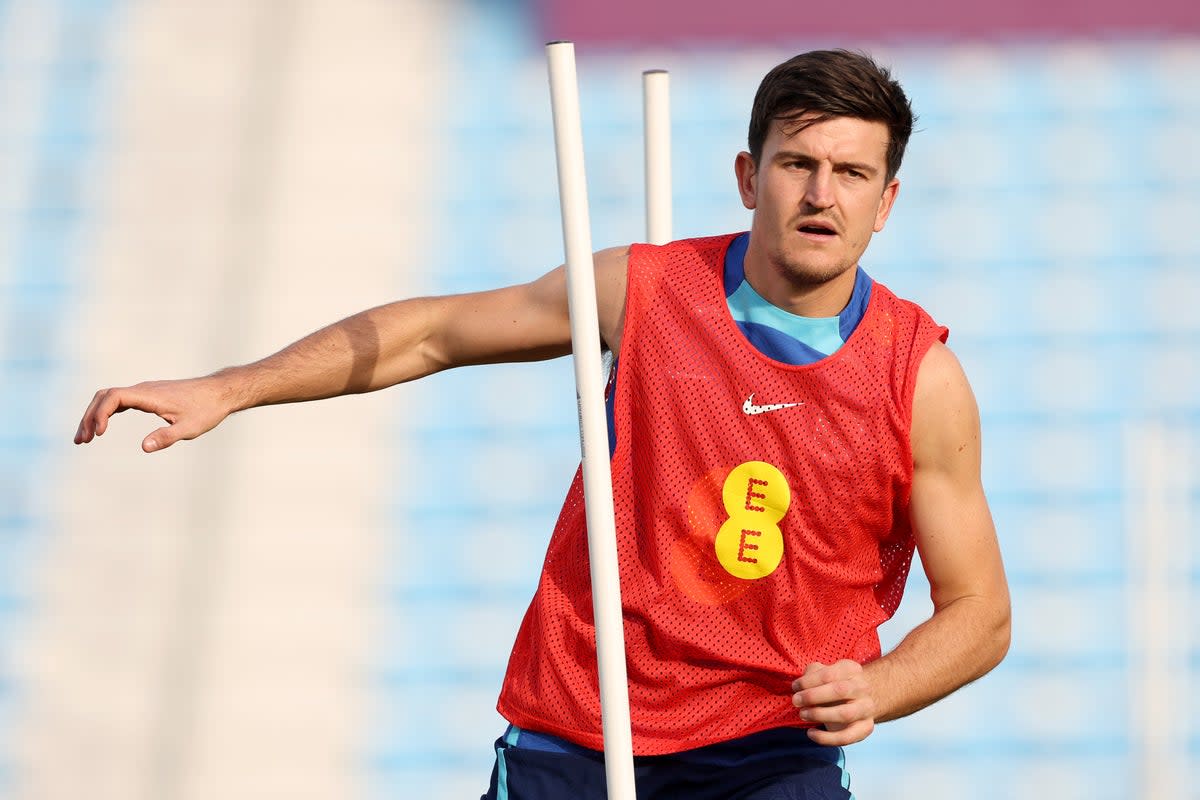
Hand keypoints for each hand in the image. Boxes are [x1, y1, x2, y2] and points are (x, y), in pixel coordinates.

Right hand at [74, 377, 232, 452]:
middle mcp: (144, 389)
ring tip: (85, 439)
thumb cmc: (207, 409)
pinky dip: (107, 413)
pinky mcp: (149, 396)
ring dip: (95, 415)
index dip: (101, 414)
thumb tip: (144, 447)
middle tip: (81, 441)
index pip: (114, 397)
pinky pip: (120, 400)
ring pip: (110, 398)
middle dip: (89, 417)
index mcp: (150, 395)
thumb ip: (167, 437)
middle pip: (105, 396)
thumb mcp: (189, 428)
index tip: (99, 434)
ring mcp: (145, 391)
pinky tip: (102, 428)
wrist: (220, 392)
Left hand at [791, 660, 876, 745]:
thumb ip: (812, 674)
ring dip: (820, 715)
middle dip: (813, 696)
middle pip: (840, 690)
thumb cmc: (833, 684)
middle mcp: (862, 687)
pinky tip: (811, 733)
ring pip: (845, 714)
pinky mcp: (866, 728)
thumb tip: (800, 686)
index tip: (795, 687)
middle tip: (796, 701)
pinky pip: (847, 737)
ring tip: (802, 714)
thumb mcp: (823, 672)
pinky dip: (827, 738)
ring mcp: (867, 708)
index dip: (808, 682)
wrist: (858, 699)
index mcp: (851, 669)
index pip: (829, 674)